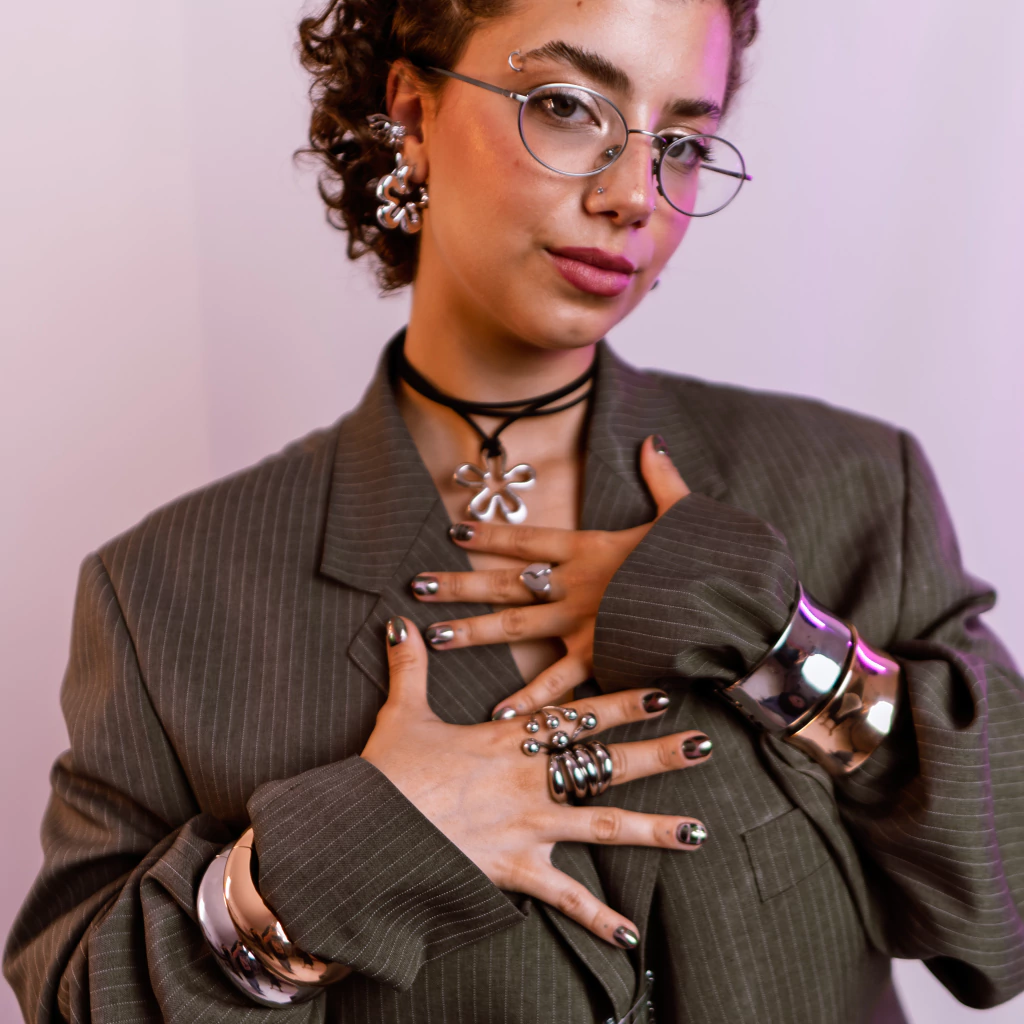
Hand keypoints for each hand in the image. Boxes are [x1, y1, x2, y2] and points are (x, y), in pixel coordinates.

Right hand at [361, 616, 711, 947]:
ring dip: (653, 830)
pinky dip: (597, 918)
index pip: (577, 716)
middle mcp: (529, 779)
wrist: (367, 831)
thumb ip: (410, 668)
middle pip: (605, 764)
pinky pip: (564, 897)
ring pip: (602, 825)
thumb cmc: (386, 772)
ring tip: (699, 832)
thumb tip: (398, 624)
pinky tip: (631, 937)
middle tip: (705, 747)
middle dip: (658, 755)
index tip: (661, 693)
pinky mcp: (515, 868)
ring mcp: (528, 825)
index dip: (621, 703)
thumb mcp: (401, 714)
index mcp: (507, 739)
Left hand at [412, 435, 689, 716]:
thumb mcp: (681, 511)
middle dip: (459, 584)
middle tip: (417, 585)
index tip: (454, 530)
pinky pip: (556, 682)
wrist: (724, 600)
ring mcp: (581, 621)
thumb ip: (660, 478)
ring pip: (516, 627)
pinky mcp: (598, 655)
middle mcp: (574, 584)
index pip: (527, 538)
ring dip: (473, 632)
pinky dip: (529, 699)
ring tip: (435, 637)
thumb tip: (652, 440)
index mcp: (589, 549)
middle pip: (505, 582)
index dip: (489, 533)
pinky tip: (497, 711)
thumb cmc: (701, 557)